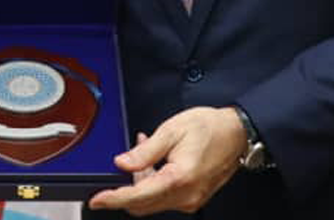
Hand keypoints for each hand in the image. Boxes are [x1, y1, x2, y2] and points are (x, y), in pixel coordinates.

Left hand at [87, 106, 243, 214]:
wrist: (236, 133)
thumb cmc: (210, 128)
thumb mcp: (171, 130)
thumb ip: (144, 151)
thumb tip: (122, 163)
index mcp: (179, 179)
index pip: (137, 196)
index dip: (114, 199)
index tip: (97, 200)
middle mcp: (186, 196)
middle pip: (143, 205)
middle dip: (128, 186)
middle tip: (130, 159)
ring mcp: (191, 200)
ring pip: (153, 202)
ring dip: (142, 182)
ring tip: (147, 151)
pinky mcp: (194, 198)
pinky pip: (166, 197)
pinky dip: (154, 183)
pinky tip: (157, 161)